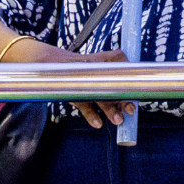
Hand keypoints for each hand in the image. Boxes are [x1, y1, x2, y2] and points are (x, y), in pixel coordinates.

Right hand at [15, 38, 134, 130]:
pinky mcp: (70, 92)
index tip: (137, 90)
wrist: (45, 63)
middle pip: (109, 83)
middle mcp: (91, 68)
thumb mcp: (94, 64)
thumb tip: (128, 87)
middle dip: (121, 98)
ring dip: (108, 108)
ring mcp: (79, 80)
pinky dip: (90, 114)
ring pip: (97, 95)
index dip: (129, 77)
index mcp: (100, 60)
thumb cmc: (77, 67)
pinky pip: (82, 104)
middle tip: (131, 109)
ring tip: (118, 120)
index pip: (118, 63)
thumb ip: (110, 69)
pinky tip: (98, 123)